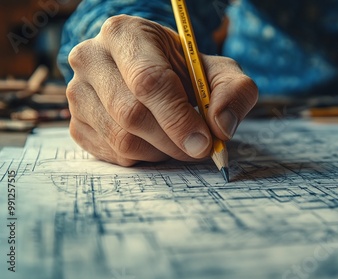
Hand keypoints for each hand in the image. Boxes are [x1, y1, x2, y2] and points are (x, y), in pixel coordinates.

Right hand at [67, 15, 257, 165]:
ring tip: (178, 139)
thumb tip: (222, 126)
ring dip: (160, 151)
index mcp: (125, 34)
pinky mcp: (76, 123)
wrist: (153, 74)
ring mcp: (77, 92)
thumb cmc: (184, 70)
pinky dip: (143, 157)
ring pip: (122, 139)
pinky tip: (156, 142)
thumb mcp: (218, 71)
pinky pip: (112, 154)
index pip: (148, 81)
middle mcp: (91, 58)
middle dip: (174, 140)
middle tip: (199, 148)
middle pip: (132, 114)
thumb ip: (233, 91)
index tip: (204, 142)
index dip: (178, 117)